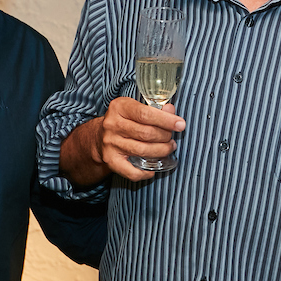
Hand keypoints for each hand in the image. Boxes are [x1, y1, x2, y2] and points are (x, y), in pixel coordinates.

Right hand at [60, 96, 185, 184]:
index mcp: (119, 107)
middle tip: (172, 138)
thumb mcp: (135, 108)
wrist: (99, 137)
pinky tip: (154, 168)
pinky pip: (132, 171)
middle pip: (146, 133)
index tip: (181, 125)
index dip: (166, 120)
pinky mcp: (110, 160)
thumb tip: (171, 110)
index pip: (146, 114)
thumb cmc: (124, 121)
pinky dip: (146, 173)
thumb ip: (154, 109)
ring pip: (143, 151)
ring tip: (169, 148)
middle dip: (165, 137)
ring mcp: (110, 143)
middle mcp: (112, 124)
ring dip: (161, 151)